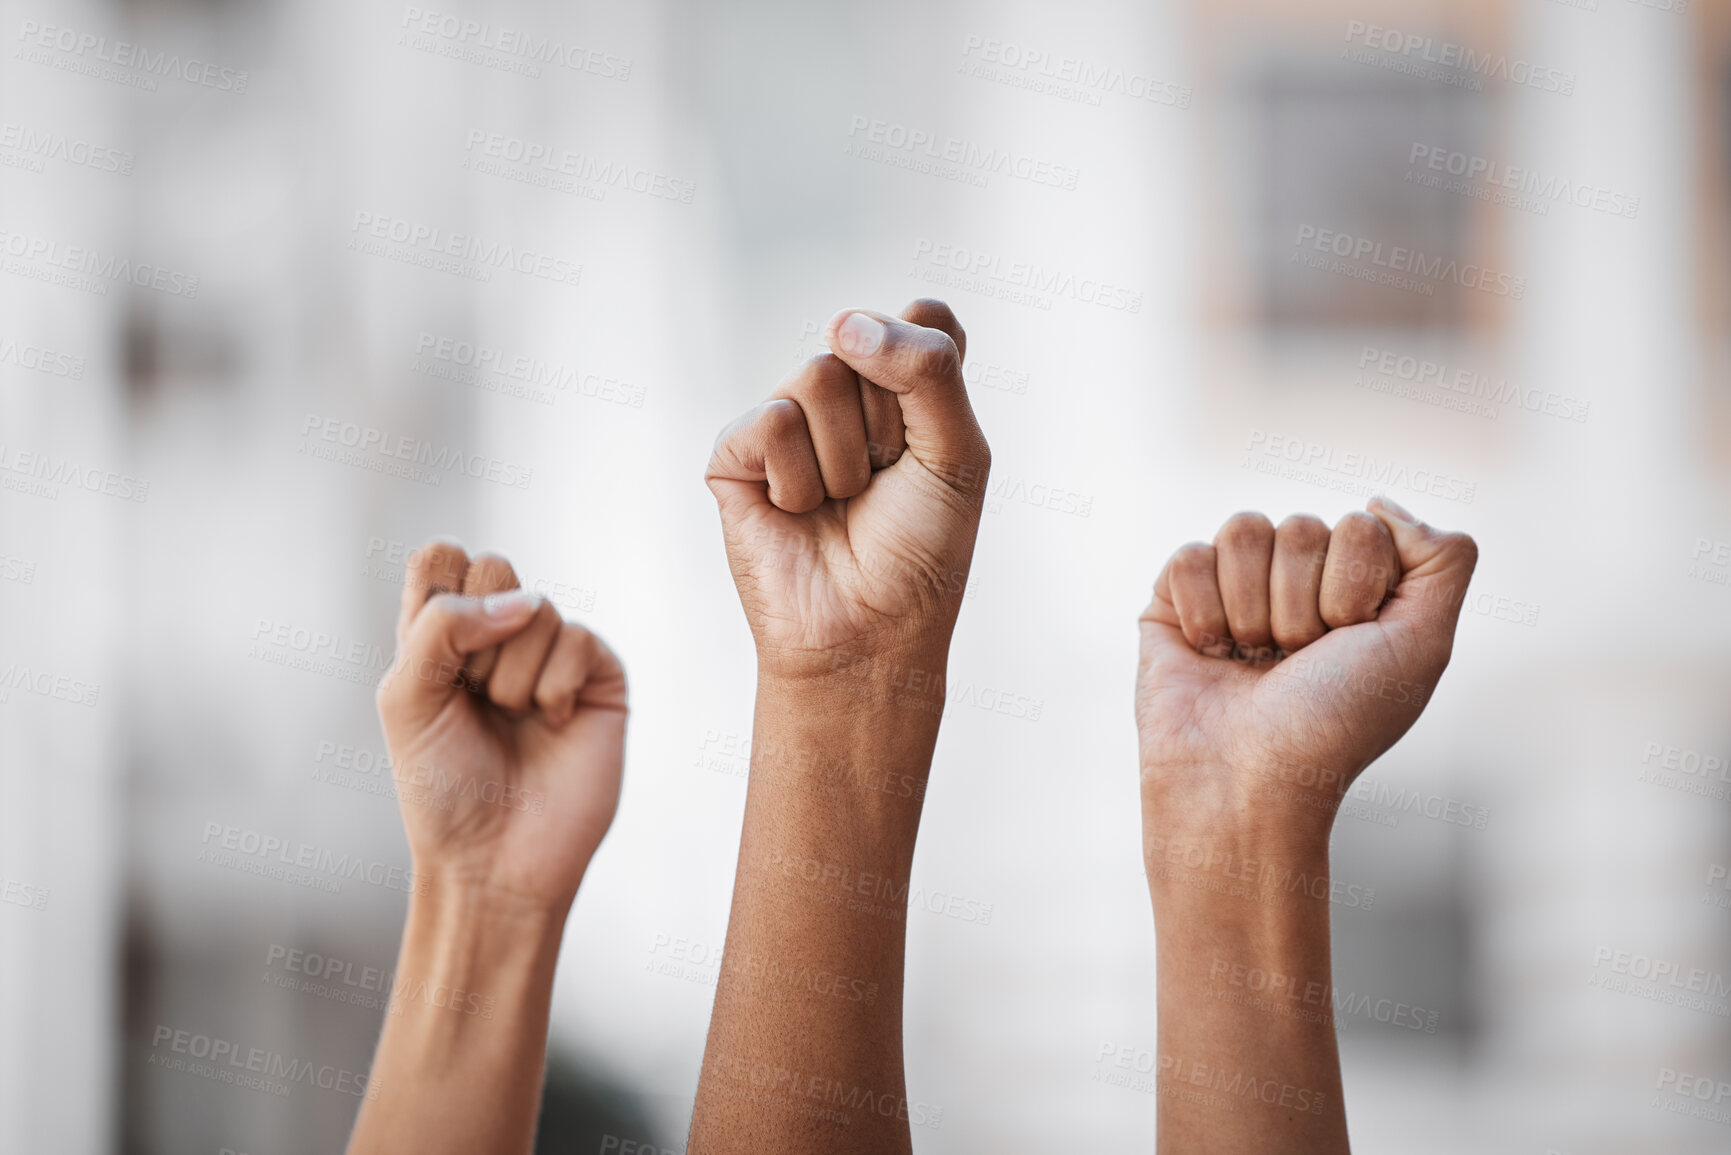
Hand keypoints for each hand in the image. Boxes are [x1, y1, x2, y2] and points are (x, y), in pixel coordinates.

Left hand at [374, 542, 626, 911]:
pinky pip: (577, 640)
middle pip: (493, 568)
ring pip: (536, 609)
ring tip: (513, 722)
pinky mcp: (598, 678)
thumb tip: (525, 602)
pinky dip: (553, 688)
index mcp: (441, 637)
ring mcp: (552, 655)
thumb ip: (442, 627)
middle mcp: (498, 638)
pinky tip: (550, 726)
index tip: (434, 653)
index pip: (440, 558)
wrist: (496, 860)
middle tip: (474, 695)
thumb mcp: (407, 698)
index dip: (438, 590)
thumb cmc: (443, 789)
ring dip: (512, 677)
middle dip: (476, 637)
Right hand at [705, 299, 990, 678]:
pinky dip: (797, 479)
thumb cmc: (920, 552)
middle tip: (884, 484)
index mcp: (904, 384)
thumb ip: (929, 369)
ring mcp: (787, 418)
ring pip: (819, 376)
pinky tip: (796, 513)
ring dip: (846, 459)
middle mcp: (844, 392)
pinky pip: (772, 421)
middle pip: (868, 346)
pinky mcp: (736, 453)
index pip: (926, 318)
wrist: (868, 633)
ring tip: (841, 504)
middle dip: (890, 426)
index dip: (932, 377)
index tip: (933, 441)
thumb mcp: (957, 454)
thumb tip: (842, 324)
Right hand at [1135, 497, 1477, 839]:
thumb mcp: (1423, 646)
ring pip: (1243, 530)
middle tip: (1292, 663)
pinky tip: (1210, 654)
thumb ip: (1445, 559)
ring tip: (1251, 661)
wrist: (1247, 781)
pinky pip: (1189, 556)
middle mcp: (1294, 582)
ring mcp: (1232, 587)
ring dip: (1251, 610)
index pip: (1359, 527)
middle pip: (1300, 527)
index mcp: (1355, 588)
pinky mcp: (1172, 600)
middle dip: (1300, 607)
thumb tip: (1379, 503)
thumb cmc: (1333, 726)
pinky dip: (1203, 613)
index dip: (1353, 589)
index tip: (1345, 647)